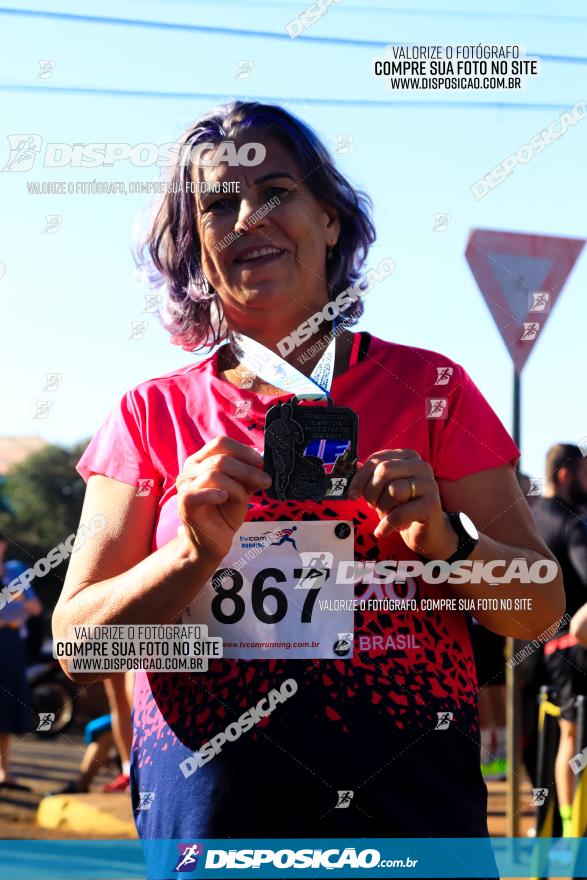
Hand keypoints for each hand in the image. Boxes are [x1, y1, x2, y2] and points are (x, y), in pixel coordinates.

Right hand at [176, 436, 271, 561]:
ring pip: (215, 474)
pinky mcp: (184, 503)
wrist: (212, 542)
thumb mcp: (241, 490)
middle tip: (265, 481)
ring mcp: (185, 486)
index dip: (243, 450)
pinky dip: (215, 493)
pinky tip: (225, 498)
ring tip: (247, 497)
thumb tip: (262, 462)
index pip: (221, 443)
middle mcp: (190, 469)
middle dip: (248, 470)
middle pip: (221, 458)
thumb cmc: (224, 514)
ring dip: (238, 485)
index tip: (261, 463)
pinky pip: (199, 492)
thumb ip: (248, 475)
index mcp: (202, 460)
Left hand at [347, 449, 457, 558]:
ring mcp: (429, 484)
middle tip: (372, 506)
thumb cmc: (402, 506)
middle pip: (384, 470)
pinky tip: (382, 531)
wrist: (427, 531)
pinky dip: (386, 525)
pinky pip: (400, 512)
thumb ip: (369, 477)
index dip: (360, 477)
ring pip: (393, 490)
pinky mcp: (432, 504)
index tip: (352, 494)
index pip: (377, 459)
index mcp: (408, 456)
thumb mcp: (384, 489)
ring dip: (382, 508)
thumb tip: (347, 470)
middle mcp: (421, 466)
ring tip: (386, 515)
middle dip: (371, 492)